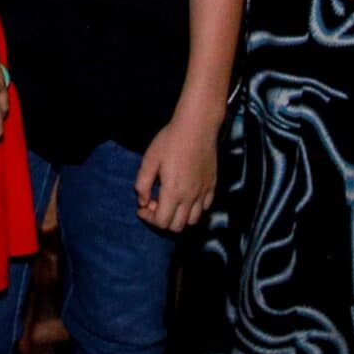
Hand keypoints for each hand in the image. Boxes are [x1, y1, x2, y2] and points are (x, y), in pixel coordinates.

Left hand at [134, 101, 221, 231]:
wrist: (197, 126)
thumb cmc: (170, 140)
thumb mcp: (149, 159)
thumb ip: (142, 184)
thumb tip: (142, 201)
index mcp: (173, 191)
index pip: (161, 222)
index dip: (148, 218)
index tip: (142, 207)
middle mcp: (190, 196)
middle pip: (176, 226)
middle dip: (162, 220)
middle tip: (154, 203)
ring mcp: (204, 192)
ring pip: (192, 221)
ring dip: (178, 217)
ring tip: (170, 201)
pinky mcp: (212, 185)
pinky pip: (205, 208)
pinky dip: (194, 209)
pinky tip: (185, 195)